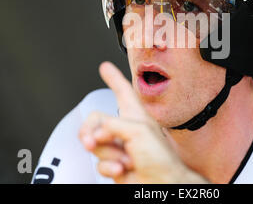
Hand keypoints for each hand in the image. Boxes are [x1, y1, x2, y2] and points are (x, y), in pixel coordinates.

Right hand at [79, 61, 208, 183]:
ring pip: (95, 145)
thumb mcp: (138, 131)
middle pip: (96, 121)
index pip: (122, 90)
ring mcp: (119, 147)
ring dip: (107, 154)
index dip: (113, 78)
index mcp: (135, 114)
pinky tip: (122, 169)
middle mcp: (126, 128)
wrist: (162, 184)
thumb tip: (97, 132)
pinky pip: (99, 163)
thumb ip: (113, 125)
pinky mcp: (115, 164)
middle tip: (92, 141)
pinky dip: (108, 167)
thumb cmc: (161, 158)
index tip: (105, 68)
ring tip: (125, 159)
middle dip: (90, 132)